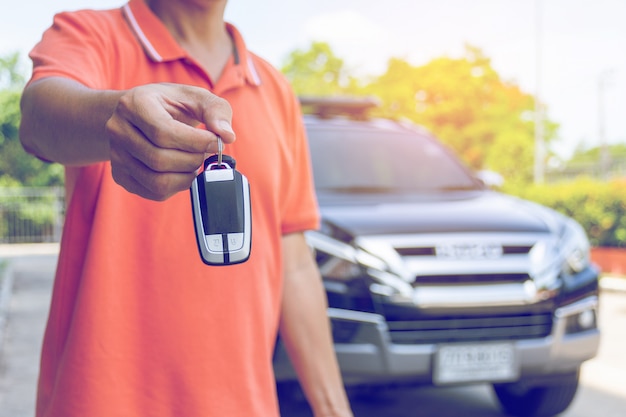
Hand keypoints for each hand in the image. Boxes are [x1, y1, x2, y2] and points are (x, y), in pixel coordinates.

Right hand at [105, 83, 234, 200]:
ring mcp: (116, 155)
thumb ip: (216, 111)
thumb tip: (227, 136)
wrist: (142, 115)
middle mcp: (117, 129)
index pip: (163, 132)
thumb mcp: (195, 97)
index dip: (195, 142)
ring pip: (156, 181)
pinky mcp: (121, 176)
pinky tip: (182, 170)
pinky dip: (176, 186)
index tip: (215, 142)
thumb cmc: (172, 105)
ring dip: (186, 176)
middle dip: (192, 160)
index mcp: (134, 104)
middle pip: (159, 159)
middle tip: (205, 152)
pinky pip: (154, 192)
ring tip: (195, 161)